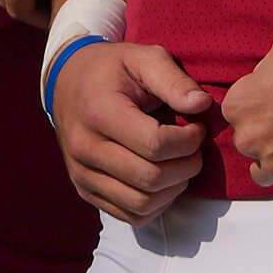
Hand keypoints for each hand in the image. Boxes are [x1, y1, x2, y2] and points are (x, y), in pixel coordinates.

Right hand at [51, 38, 207, 222]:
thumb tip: (202, 105)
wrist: (69, 83)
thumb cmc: (114, 69)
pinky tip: (166, 180)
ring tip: (182, 163)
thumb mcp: (145, 58)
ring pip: (141, 203)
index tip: (197, 127)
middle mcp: (85, 149)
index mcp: (100, 114)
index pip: (155, 145)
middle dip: (188, 166)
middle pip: (150, 178)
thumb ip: (175, 80)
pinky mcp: (86, 191)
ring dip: (175, 188)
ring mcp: (82, 175)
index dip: (189, 140)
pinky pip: (130, 215)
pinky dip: (157, 205)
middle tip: (195, 148)